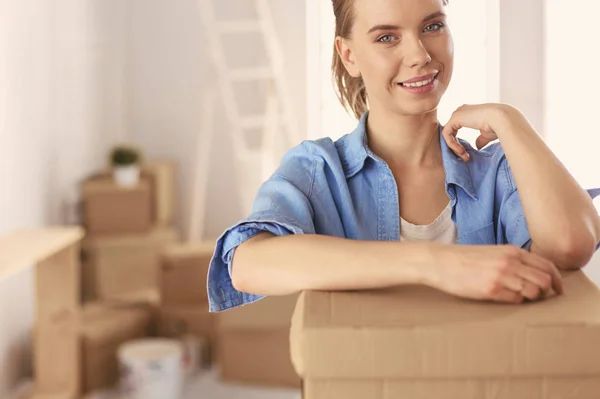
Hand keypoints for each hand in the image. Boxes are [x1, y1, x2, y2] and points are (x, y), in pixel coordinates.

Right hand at [427, 244, 562, 303]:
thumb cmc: (462, 259)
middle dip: (544, 292)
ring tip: (515, 297)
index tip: (557, 290)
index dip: (557, 280)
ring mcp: (501, 275)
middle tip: (536, 298)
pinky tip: (501, 298)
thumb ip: (512, 260)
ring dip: (529, 298)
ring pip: (533, 291)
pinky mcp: (491, 289)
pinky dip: (513, 302)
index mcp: (511, 251)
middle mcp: (510, 261)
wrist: (439, 262)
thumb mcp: (492, 252)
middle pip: (544, 281)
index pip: (547, 265)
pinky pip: (515, 300)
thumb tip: (531, 276)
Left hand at [441, 104, 513, 160]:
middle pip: (450, 131)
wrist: (502, 120)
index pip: (456, 129)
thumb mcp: (487, 134)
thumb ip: (480, 138)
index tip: (467, 154)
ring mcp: (457, 113)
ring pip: (447, 134)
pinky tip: (461, 151)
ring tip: (464, 155)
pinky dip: (452, 144)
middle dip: (455, 146)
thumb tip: (477, 145)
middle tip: (465, 157)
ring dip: (454, 147)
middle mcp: (461, 111)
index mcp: (468, 113)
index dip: (459, 143)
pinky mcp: (454, 118)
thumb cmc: (498, 126)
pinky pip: (446, 134)